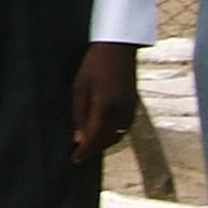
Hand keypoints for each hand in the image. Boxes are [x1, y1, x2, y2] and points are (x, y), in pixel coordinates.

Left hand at [70, 42, 136, 165]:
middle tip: (78, 153)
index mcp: (105, 107)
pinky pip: (123, 127)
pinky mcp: (134, 105)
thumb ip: (79, 115)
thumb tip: (78, 139)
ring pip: (117, 136)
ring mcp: (130, 109)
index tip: (73, 160)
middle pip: (107, 141)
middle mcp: (121, 112)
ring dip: (103, 142)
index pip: (94, 138)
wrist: (118, 48)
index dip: (84, 152)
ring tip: (89, 143)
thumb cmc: (94, 64)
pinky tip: (102, 130)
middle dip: (93, 149)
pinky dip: (113, 133)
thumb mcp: (79, 88)